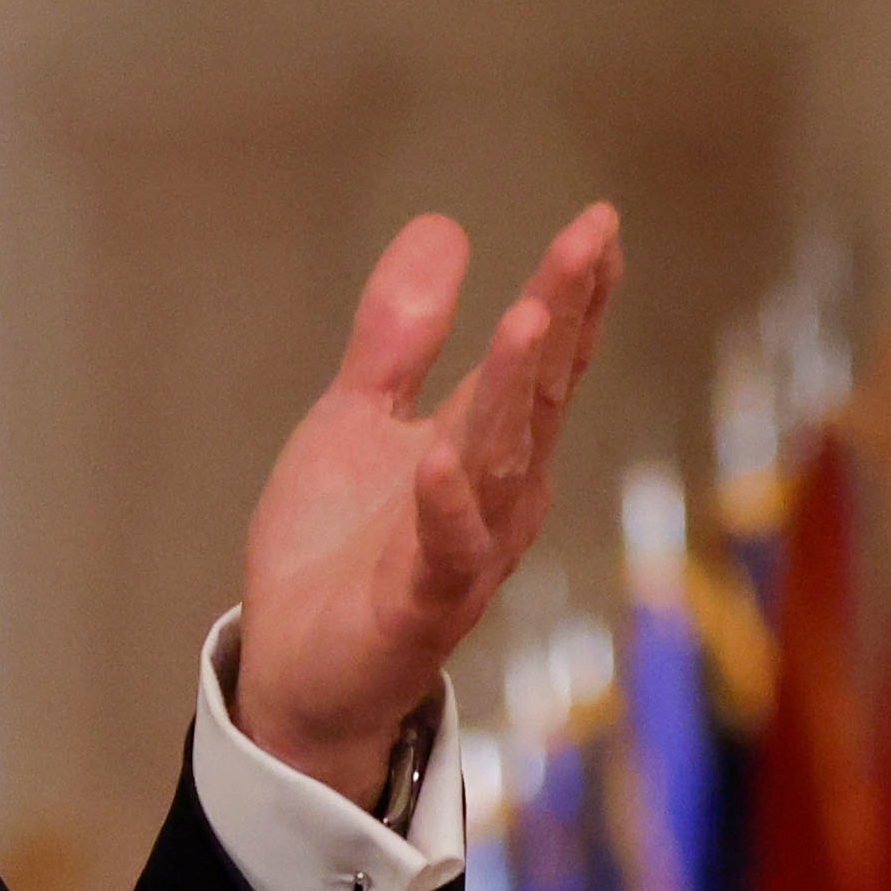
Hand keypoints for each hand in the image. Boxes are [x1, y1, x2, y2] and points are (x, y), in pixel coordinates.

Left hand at [228, 205, 623, 795]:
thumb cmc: (338, 549)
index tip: (598, 221)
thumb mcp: (360, 417)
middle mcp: (497, 498)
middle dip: (563, 316)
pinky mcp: (418, 608)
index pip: (542, 361)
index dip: (572, 292)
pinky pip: (442, 555)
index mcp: (487, 448)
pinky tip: (440, 460)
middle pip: (536, 395)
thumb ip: (401, 334)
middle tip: (589, 240)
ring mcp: (464, 554)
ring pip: (500, 463)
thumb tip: (448, 226)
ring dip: (512, 392)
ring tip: (529, 315)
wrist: (292, 669)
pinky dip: (445, 508)